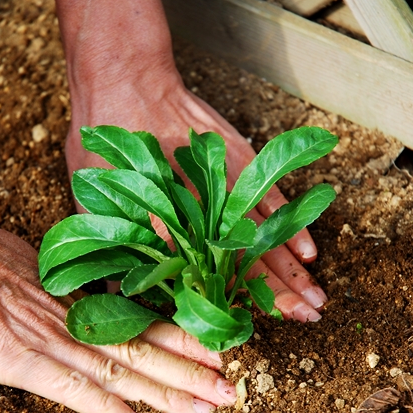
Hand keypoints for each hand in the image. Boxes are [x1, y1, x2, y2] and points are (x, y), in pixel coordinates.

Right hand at [0, 207, 236, 412]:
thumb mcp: (22, 262)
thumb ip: (53, 287)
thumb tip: (74, 300)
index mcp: (73, 295)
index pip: (136, 321)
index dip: (179, 338)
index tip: (215, 351)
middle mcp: (71, 317)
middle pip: (142, 348)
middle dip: (190, 373)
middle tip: (231, 392)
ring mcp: (48, 339)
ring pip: (120, 370)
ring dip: (166, 393)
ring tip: (207, 409)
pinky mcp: (18, 360)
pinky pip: (71, 389)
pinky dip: (105, 409)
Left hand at [56, 0, 327, 322]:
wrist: (127, 85)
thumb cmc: (105, 147)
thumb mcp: (94, 202)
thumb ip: (111, 248)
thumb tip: (116, 294)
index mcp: (171, 229)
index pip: (211, 277)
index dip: (237, 303)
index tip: (257, 328)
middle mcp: (206, 212)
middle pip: (251, 260)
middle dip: (282, 293)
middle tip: (308, 318)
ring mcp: (229, 186)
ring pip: (267, 234)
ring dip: (293, 268)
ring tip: (317, 298)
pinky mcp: (241, 162)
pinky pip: (271, 198)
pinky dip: (291, 222)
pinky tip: (308, 249)